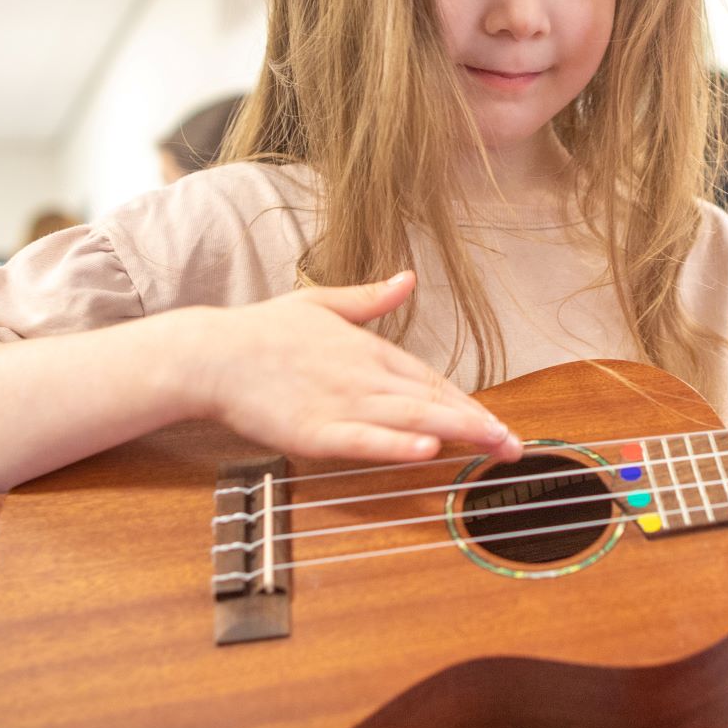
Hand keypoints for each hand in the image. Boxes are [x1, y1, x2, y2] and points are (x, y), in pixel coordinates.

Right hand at [199, 271, 520, 465]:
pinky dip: (396, 444)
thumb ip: (370, 298)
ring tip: (494, 445)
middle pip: (433, 400)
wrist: (212, 352)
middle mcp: (365, 375)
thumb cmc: (262, 330)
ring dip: (457, 432)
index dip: (468, 403)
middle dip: (479, 424)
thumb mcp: (321, 303)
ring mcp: (342, 402)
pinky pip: (364, 440)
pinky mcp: (315, 430)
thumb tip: (407, 278)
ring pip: (410, 418)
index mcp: (369, 349)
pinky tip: (426, 449)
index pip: (431, 380)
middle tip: (516, 446)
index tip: (497, 422)